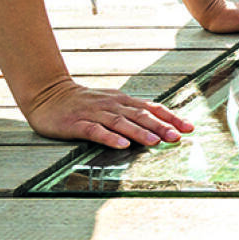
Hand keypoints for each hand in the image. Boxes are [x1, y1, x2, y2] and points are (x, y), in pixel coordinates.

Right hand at [23, 77, 193, 148]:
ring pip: (121, 123)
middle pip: (141, 116)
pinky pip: (95, 131)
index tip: (189, 127)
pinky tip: (121, 145)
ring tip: (155, 142)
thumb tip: (158, 123)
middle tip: (178, 137)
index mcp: (123, 101)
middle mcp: (113, 105)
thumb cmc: (84, 102)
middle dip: (161, 126)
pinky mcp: (77, 124)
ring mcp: (95, 113)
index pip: (152, 108)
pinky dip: (109, 138)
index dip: (171, 117)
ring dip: (140, 132)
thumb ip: (131, 112)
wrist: (49, 94)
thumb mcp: (111, 103)